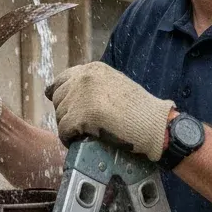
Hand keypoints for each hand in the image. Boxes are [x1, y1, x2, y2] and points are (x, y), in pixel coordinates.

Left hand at [45, 61, 174, 160]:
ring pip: (60, 115)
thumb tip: (70, 95)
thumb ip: (93, 85)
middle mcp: (84, 78)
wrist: (154, 124)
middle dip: (64, 113)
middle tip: (77, 126)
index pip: (61, 80)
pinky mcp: (82, 115)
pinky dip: (68, 138)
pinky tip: (76, 142)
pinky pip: (64, 129)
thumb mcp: (114, 84)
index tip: (62, 107)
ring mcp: (82, 95)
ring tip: (80, 135)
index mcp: (92, 69)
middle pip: (58, 98)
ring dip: (67, 127)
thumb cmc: (139, 109)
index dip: (58, 95)